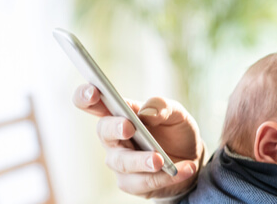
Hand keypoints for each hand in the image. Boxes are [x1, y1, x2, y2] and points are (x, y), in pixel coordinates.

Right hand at [72, 84, 202, 197]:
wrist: (190, 158)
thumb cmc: (175, 131)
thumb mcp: (176, 113)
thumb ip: (163, 107)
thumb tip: (147, 114)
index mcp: (120, 113)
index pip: (93, 103)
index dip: (86, 97)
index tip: (93, 92)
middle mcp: (113, 138)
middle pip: (104, 132)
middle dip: (115, 129)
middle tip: (129, 127)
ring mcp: (120, 161)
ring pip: (123, 162)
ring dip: (143, 160)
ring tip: (160, 160)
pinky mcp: (131, 183)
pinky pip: (144, 182)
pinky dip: (165, 176)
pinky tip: (185, 169)